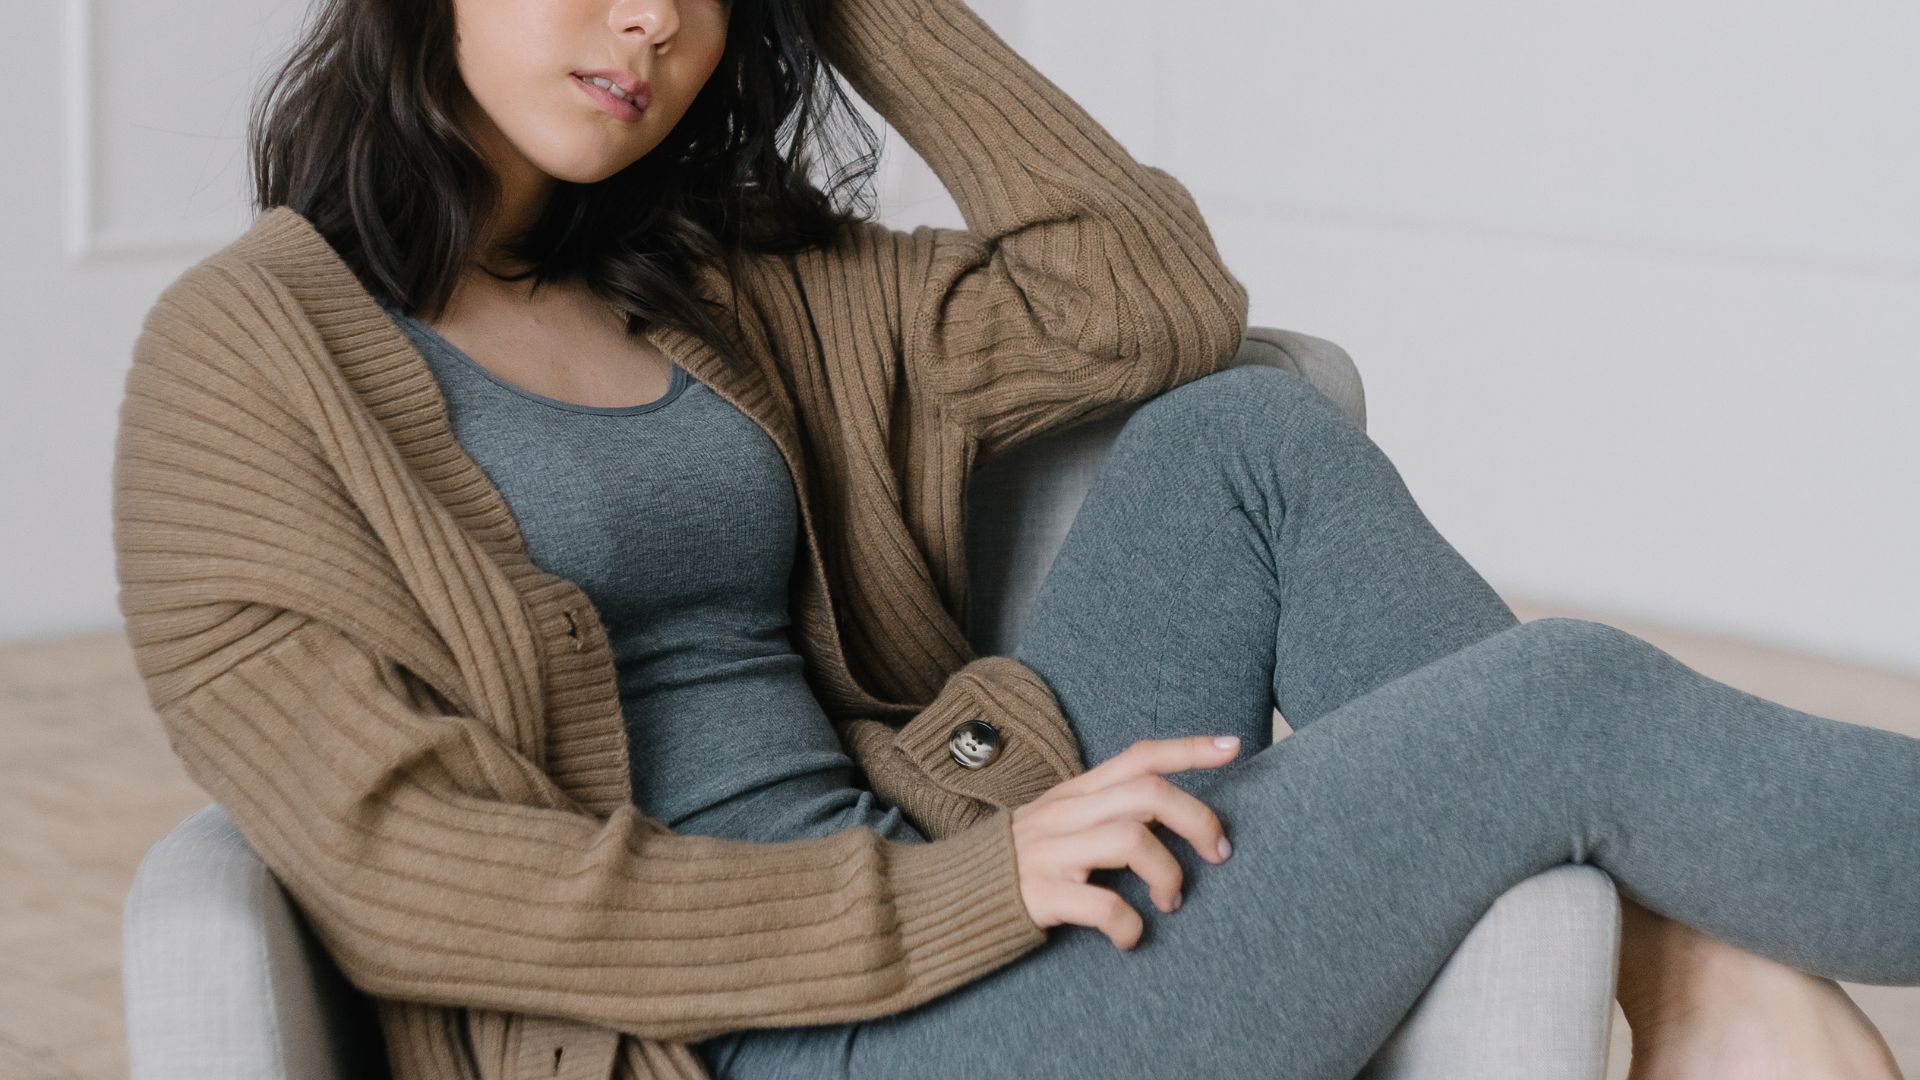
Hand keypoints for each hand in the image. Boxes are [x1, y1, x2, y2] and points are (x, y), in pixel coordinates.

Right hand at [1009, 735, 1240, 950]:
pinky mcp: (1041, 894)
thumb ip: (1100, 812)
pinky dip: (1130, 925)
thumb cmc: (1013, 864)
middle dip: (1197, 819)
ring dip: (1168, 873)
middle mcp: (1065, 815)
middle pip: (1148, 793)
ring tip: (1169, 901)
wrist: (943, 898)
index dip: (1188, 749)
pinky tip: (1130, 936)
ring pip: (1133, 839)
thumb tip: (1165, 813)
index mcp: (1074, 794)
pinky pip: (1103, 904)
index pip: (1138, 756)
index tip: (1233, 747)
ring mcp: (1052, 853)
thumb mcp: (1055, 823)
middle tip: (1218, 854)